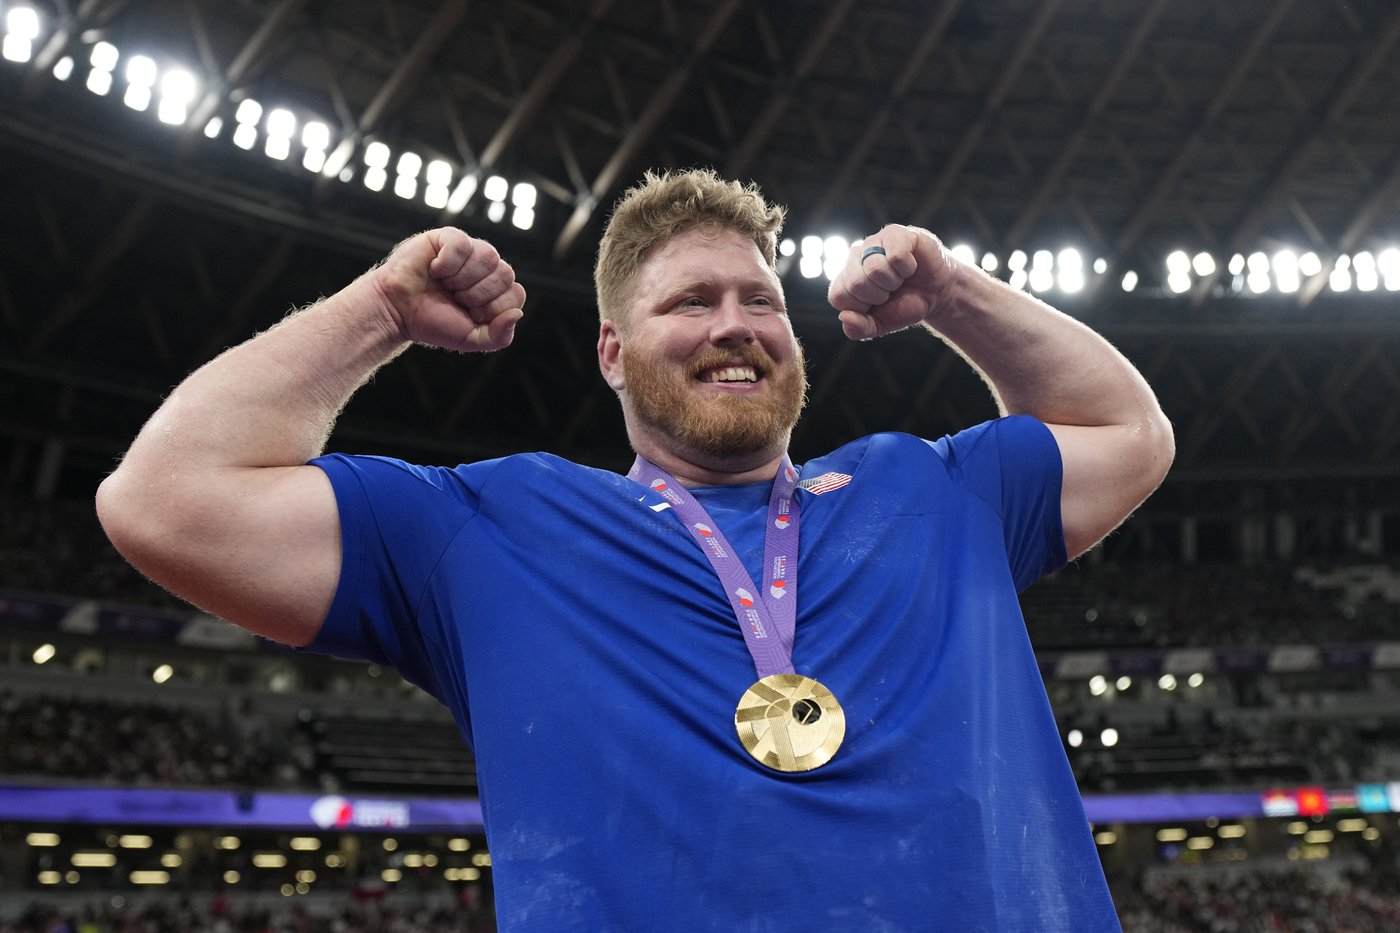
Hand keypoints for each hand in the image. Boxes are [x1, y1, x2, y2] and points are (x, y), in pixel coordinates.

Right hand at [369, 227, 526, 351]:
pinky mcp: (449, 237)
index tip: (470, 315)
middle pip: (506, 274)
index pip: (516, 294)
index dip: (493, 308)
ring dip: (463, 279)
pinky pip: (463, 244)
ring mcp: (470, 251)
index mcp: (497, 291)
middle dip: (477, 294)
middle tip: (454, 298)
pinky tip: (435, 270)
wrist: (398, 311)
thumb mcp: (471, 339)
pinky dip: (448, 263)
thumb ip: (499, 336)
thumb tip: (518, 314)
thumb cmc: (434, 322)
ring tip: (444, 284)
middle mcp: (487, 268)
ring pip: (489, 256)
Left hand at [827, 224, 960, 340]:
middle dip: (879, 295)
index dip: (862, 307)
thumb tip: (844, 317)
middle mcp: (853, 258)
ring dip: (894, 281)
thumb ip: (858, 328)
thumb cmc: (904, 305)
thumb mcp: (880, 325)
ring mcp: (872, 242)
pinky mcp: (893, 233)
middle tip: (891, 290)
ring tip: (900, 277)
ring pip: (874, 269)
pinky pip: (895, 256)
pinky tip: (910, 265)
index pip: (838, 297)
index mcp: (844, 280)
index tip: (876, 304)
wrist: (936, 293)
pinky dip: (907, 268)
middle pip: (856, 283)